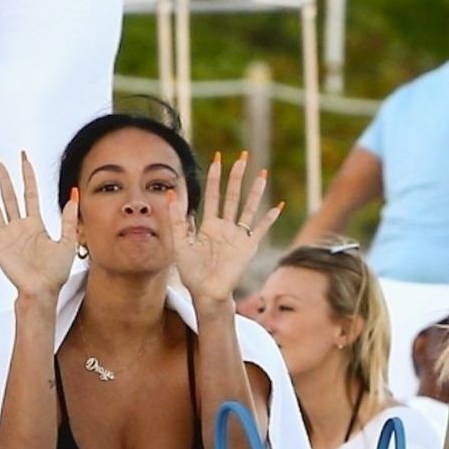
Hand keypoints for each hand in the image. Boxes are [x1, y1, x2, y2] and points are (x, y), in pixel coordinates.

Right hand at [0, 153, 76, 301]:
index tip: (23, 157)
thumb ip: (69, 218)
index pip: (29, 192)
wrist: (43, 291)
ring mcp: (6, 237)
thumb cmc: (56, 271)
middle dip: (3, 176)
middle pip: (9, 195)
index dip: (27, 174)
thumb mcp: (68, 241)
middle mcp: (18, 226)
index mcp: (35, 223)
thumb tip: (74, 193)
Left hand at [169, 151, 280, 303]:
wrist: (206, 292)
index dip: (215, 177)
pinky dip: (270, 218)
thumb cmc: (192, 272)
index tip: (218, 158)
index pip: (213, 195)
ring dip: (255, 191)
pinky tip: (278, 206)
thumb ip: (177, 220)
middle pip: (232, 195)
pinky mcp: (248, 246)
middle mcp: (225, 226)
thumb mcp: (180, 243)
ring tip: (262, 173)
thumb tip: (171, 194)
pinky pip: (261, 229)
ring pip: (248, 207)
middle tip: (242, 156)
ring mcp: (238, 235)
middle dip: (237, 176)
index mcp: (209, 224)